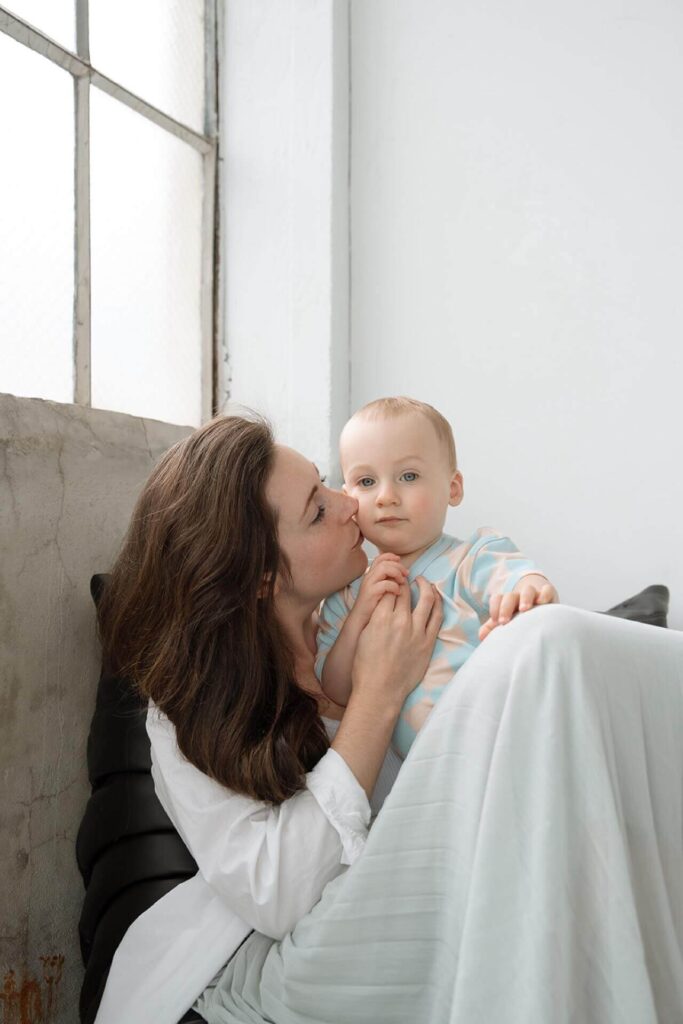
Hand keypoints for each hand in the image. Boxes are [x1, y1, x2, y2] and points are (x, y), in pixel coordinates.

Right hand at [350, 552, 409, 630]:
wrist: (361, 622)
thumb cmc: (374, 607)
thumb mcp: (383, 591)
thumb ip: (390, 581)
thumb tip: (405, 575)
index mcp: (372, 575)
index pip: (381, 558)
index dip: (392, 557)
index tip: (401, 562)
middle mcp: (369, 577)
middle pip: (384, 561)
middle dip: (398, 566)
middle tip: (406, 574)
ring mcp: (369, 584)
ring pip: (384, 569)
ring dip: (396, 573)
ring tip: (402, 582)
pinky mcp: (370, 593)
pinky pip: (384, 584)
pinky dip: (394, 586)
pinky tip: (398, 593)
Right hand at [351, 576, 443, 707]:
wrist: (380, 690)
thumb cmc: (366, 666)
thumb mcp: (364, 635)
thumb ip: (375, 615)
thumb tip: (383, 602)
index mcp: (381, 618)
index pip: (389, 589)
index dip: (391, 582)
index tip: (393, 580)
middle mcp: (401, 621)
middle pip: (406, 591)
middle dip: (405, 581)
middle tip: (406, 578)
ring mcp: (417, 632)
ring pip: (426, 599)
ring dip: (425, 586)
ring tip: (423, 581)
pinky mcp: (428, 642)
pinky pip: (437, 616)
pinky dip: (437, 602)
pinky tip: (435, 597)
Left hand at [478, 579, 558, 641]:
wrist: (544, 610)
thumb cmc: (522, 618)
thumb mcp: (509, 622)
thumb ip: (493, 629)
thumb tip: (481, 636)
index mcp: (507, 602)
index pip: (497, 598)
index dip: (494, 607)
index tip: (495, 621)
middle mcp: (520, 597)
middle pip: (510, 596)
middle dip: (505, 607)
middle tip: (504, 621)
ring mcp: (535, 595)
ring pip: (528, 590)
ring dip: (524, 598)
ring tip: (524, 609)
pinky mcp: (549, 595)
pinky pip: (547, 590)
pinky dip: (544, 594)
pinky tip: (542, 602)